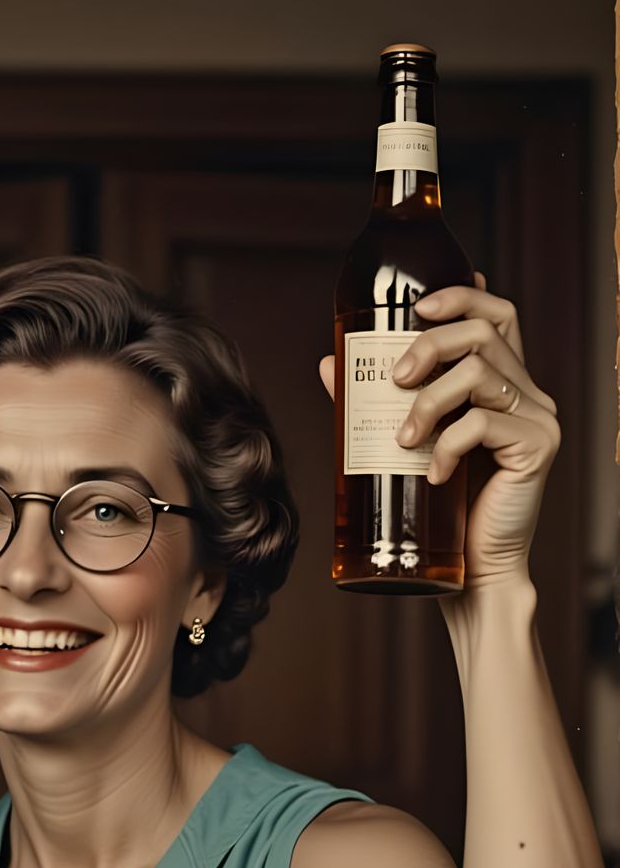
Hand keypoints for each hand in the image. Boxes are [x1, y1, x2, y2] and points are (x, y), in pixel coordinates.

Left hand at [317, 272, 559, 590]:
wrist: (475, 570)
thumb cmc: (439, 508)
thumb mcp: (404, 442)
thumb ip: (374, 401)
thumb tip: (329, 363)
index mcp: (501, 382)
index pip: (496, 314)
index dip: (461, 296)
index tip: (417, 308)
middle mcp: (527, 391)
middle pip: (483, 332)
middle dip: (429, 346)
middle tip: (393, 380)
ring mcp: (537, 416)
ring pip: (480, 374)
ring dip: (429, 401)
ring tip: (403, 440)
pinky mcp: (538, 445)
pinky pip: (484, 423)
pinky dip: (447, 445)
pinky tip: (433, 474)